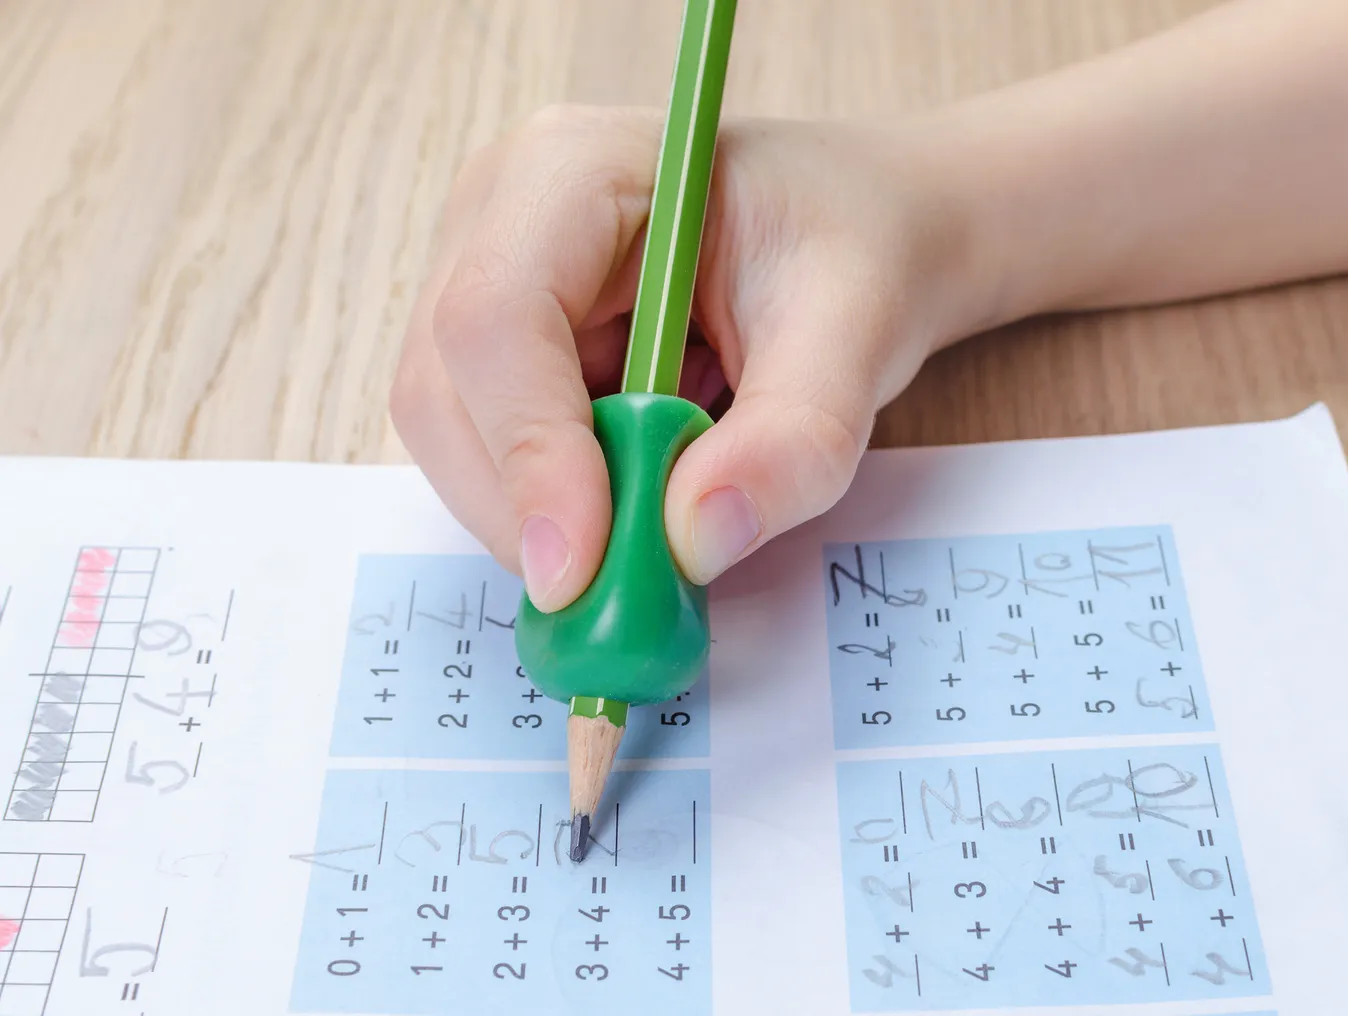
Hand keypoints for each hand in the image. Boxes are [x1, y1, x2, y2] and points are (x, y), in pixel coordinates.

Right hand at [390, 105, 971, 610]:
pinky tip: (633, 501)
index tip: (582, 571)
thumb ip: (794, 440)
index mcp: (573, 169)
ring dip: (540, 517)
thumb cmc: (852, 250)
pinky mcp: (499, 349)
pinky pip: (489, 452)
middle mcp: (497, 216)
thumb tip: (694, 542)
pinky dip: (555, 509)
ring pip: (454, 436)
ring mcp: (481, 280)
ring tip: (652, 534)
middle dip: (525, 509)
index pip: (496, 319)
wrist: (856, 232)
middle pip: (444, 390)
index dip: (527, 453)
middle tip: (622, 593)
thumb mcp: (857, 333)